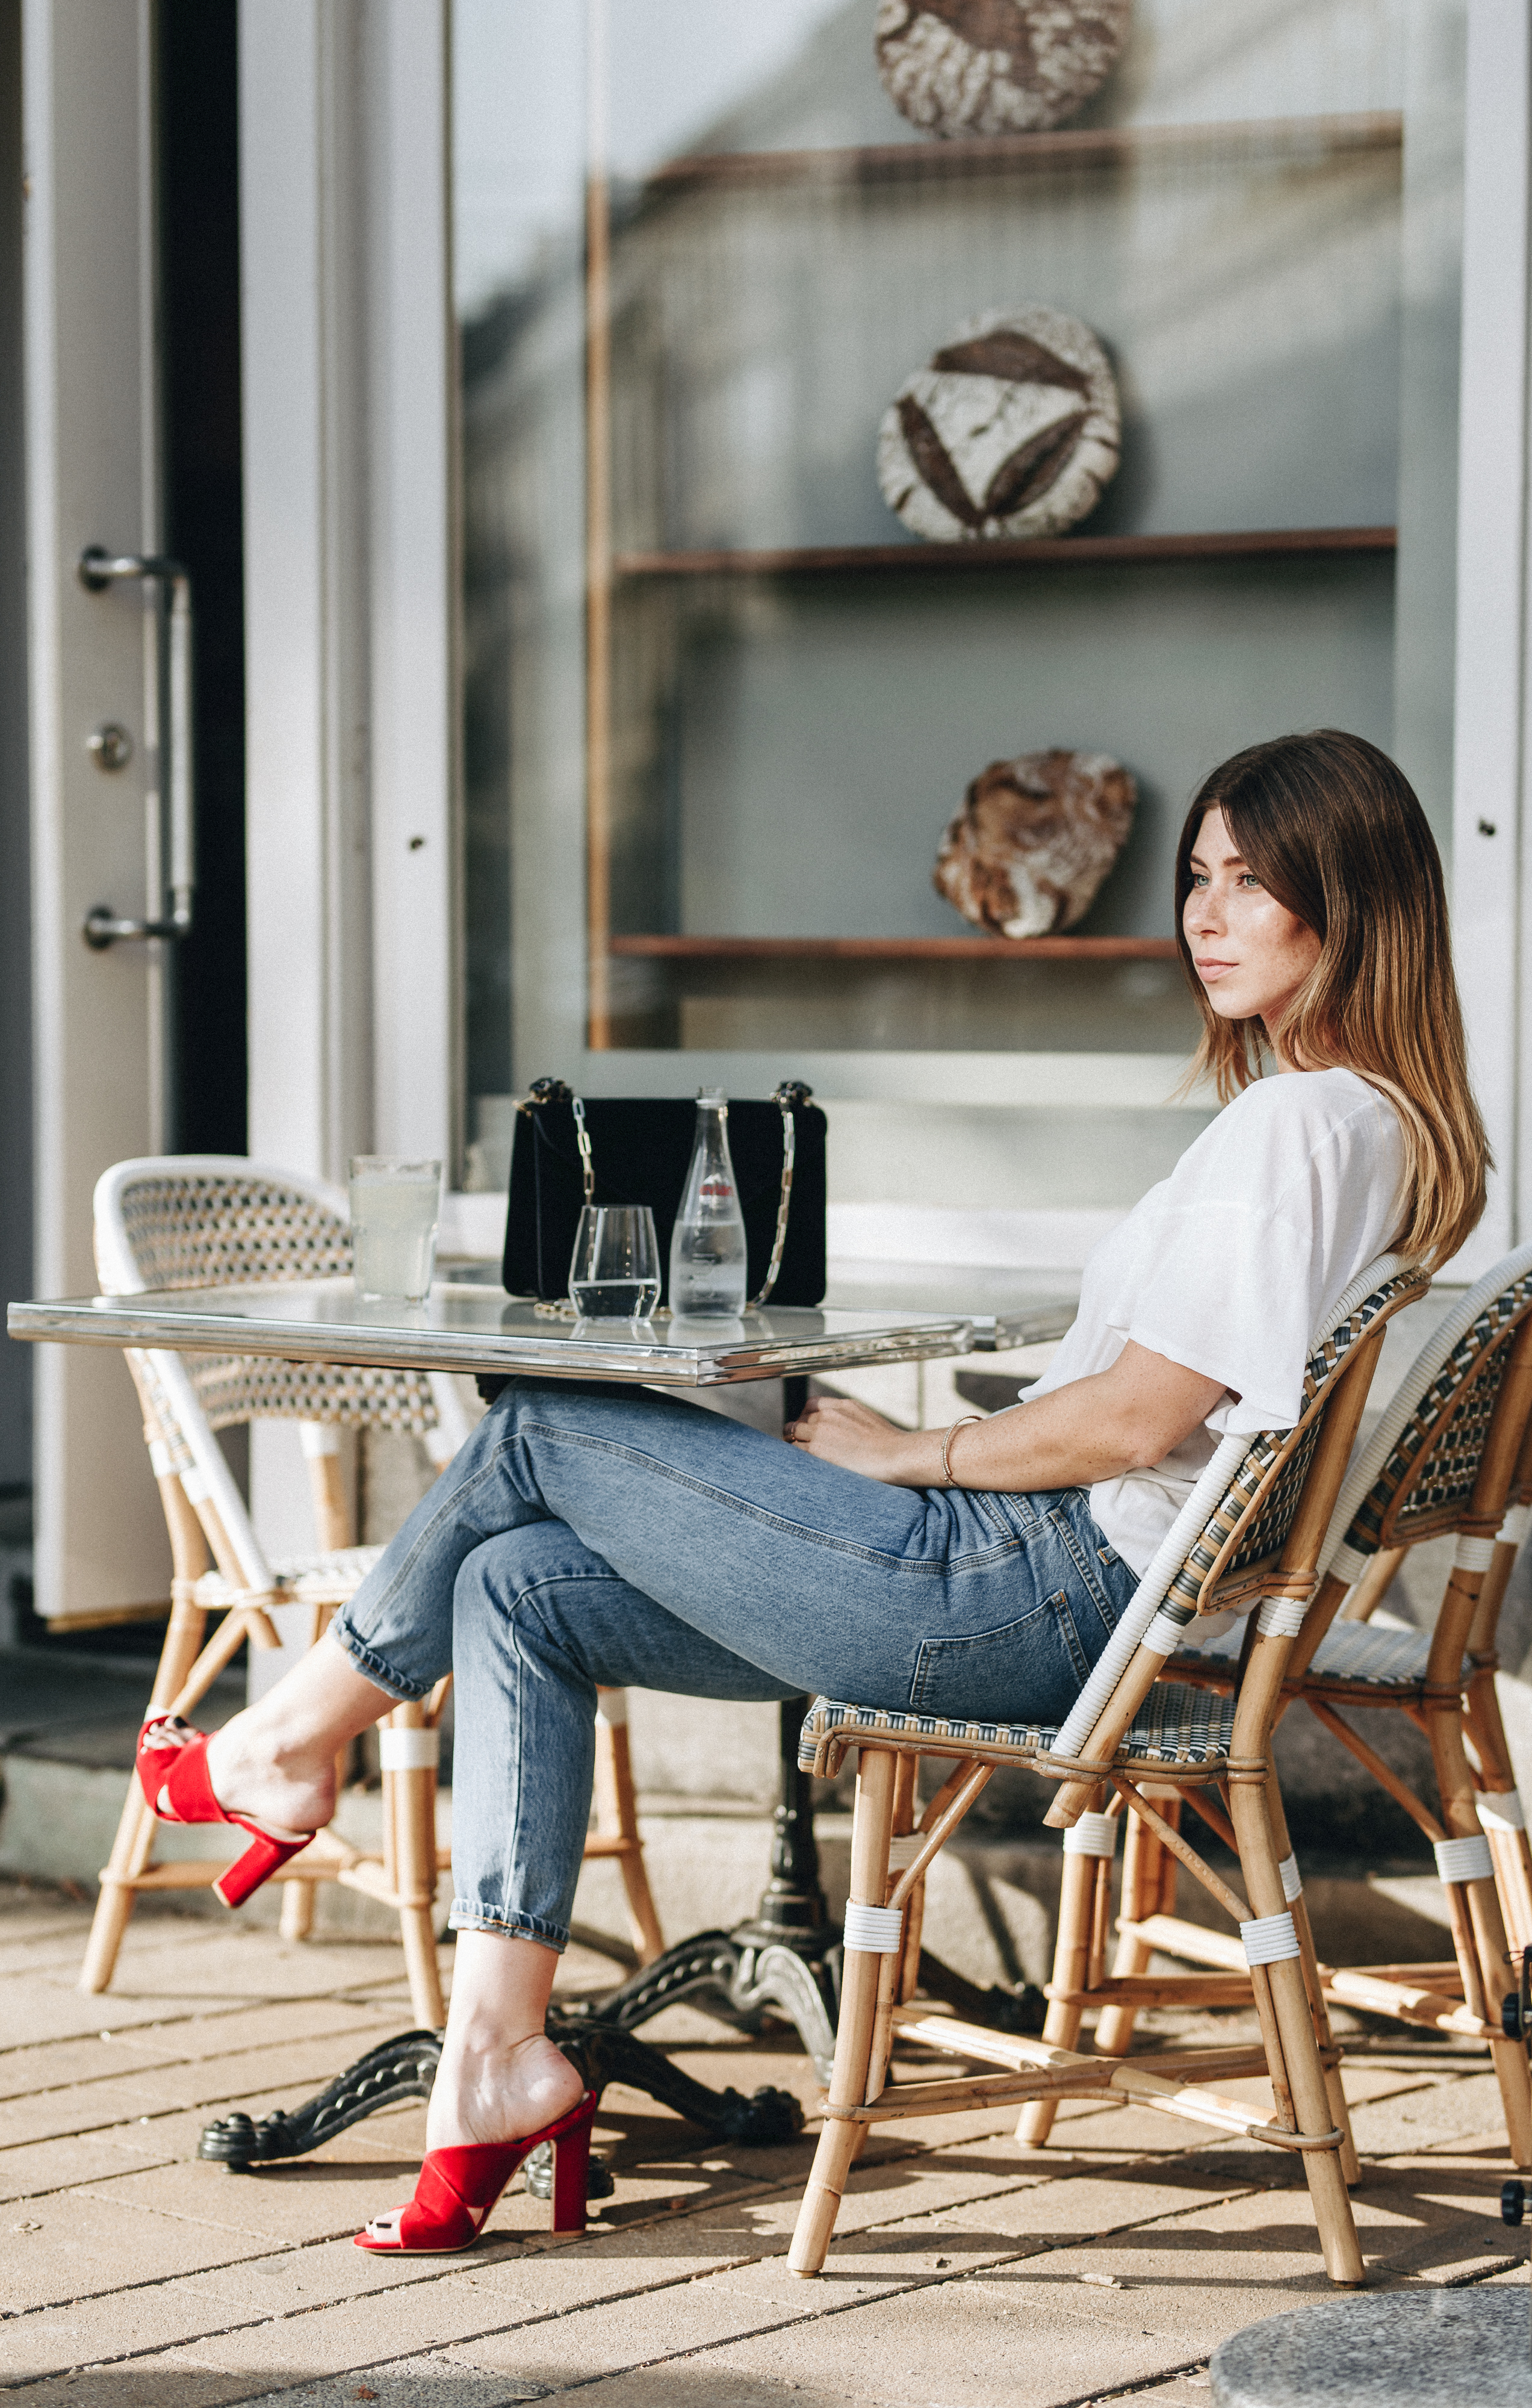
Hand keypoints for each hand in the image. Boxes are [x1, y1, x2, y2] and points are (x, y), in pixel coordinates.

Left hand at [783, 1394, 935, 1486]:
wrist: (896, 1455)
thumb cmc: (889, 1445)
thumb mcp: (869, 1420)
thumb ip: (850, 1420)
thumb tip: (844, 1431)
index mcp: (842, 1405)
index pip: (811, 1405)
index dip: (807, 1418)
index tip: (809, 1430)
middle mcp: (828, 1414)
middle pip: (800, 1420)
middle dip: (799, 1433)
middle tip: (802, 1446)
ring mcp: (820, 1430)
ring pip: (792, 1433)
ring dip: (794, 1443)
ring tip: (801, 1457)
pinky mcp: (816, 1449)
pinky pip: (794, 1450)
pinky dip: (795, 1456)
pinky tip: (803, 1465)